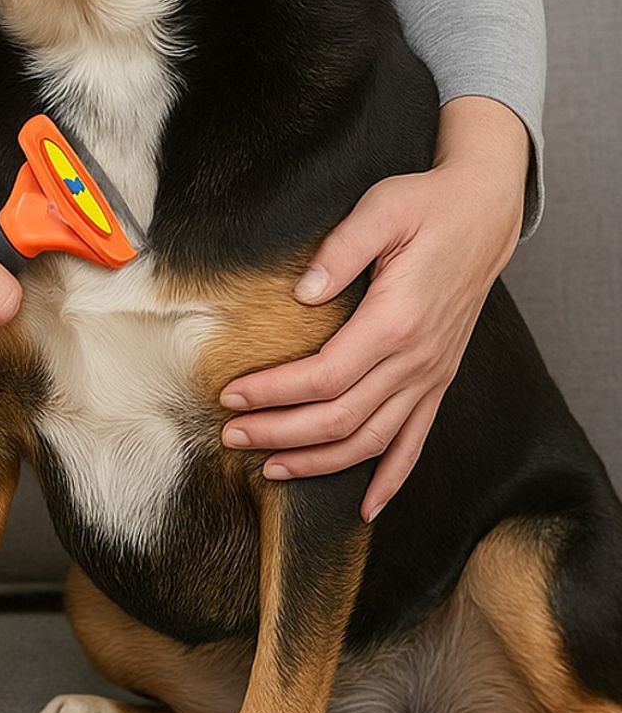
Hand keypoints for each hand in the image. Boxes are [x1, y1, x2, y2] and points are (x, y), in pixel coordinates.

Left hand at [219, 96, 529, 521]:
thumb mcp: (381, 210)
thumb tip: (302, 291)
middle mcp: (417, 360)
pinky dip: (391, 478)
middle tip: (231, 435)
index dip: (274, 393)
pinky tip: (366, 505)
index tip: (230, 394)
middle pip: (340, 418)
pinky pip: (415, 441)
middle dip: (280, 433)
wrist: (482, 213)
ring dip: (319, 461)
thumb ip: (341, 250)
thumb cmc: (426, 207)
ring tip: (270, 467)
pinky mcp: (438, 379)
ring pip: (372, 441)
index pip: (324, 377)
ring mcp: (431, 375)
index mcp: (395, 322)